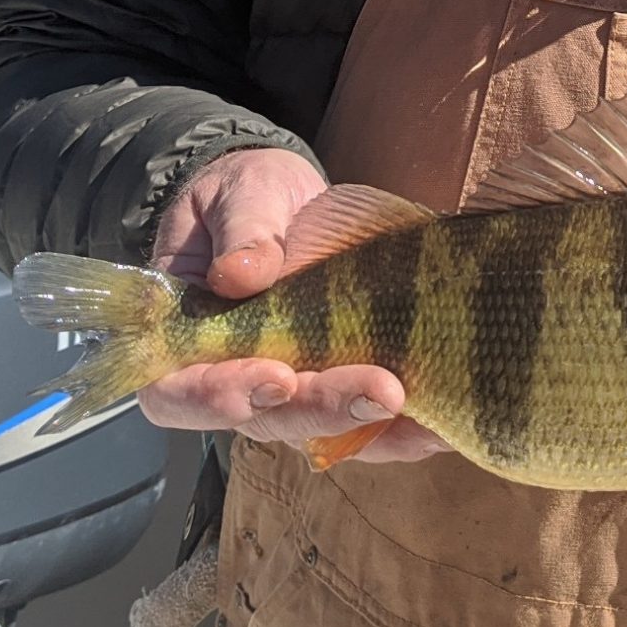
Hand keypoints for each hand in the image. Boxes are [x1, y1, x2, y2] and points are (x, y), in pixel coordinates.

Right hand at [137, 148, 445, 463]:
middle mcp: (233, 381)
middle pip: (267, 418)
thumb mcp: (238, 196)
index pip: (184, 392)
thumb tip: (239, 274)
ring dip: (375, 425)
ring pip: (323, 431)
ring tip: (427, 413)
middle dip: (325, 408)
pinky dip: (405, 428)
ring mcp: (289, 391)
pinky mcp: (336, 387)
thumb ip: (241, 231)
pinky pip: (366, 425)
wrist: (286, 203)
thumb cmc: (245, 199)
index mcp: (182, 343)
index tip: (277, 377)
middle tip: (382, 391)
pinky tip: (445, 419)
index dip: (225, 395)